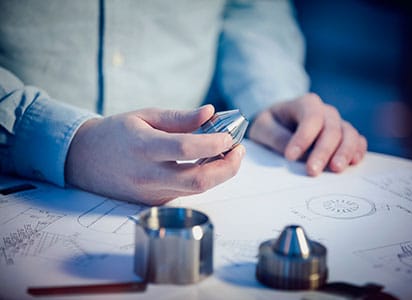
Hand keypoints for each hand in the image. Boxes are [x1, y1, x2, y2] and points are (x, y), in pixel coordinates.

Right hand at [65, 105, 244, 204]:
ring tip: (227, 153)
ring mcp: (151, 194)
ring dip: (220, 173)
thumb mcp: (144, 116)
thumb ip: (180, 117)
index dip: (214, 143)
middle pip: (199, 180)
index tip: (230, 134)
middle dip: (228, 167)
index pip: (187, 148)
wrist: (84, 160)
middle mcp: (148, 176)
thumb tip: (211, 113)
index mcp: (143, 147)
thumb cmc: (115, 133)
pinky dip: (204, 178)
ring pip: (197, 189)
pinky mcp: (154, 202)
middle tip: (239, 150)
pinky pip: (187, 192)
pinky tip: (208, 163)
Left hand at [248, 93, 366, 175]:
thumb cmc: (271, 124)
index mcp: (305, 104)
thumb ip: (275, 136)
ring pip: (349, 134)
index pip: (311, 118)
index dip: (303, 137)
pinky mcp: (344, 136)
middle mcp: (325, 111)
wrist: (279, 124)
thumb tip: (291, 151)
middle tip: (312, 171)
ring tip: (335, 169)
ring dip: (344, 152)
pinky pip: (357, 140)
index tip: (290, 157)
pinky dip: (357, 150)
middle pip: (331, 129)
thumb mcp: (263, 127)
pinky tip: (353, 162)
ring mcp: (337, 123)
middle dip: (323, 151)